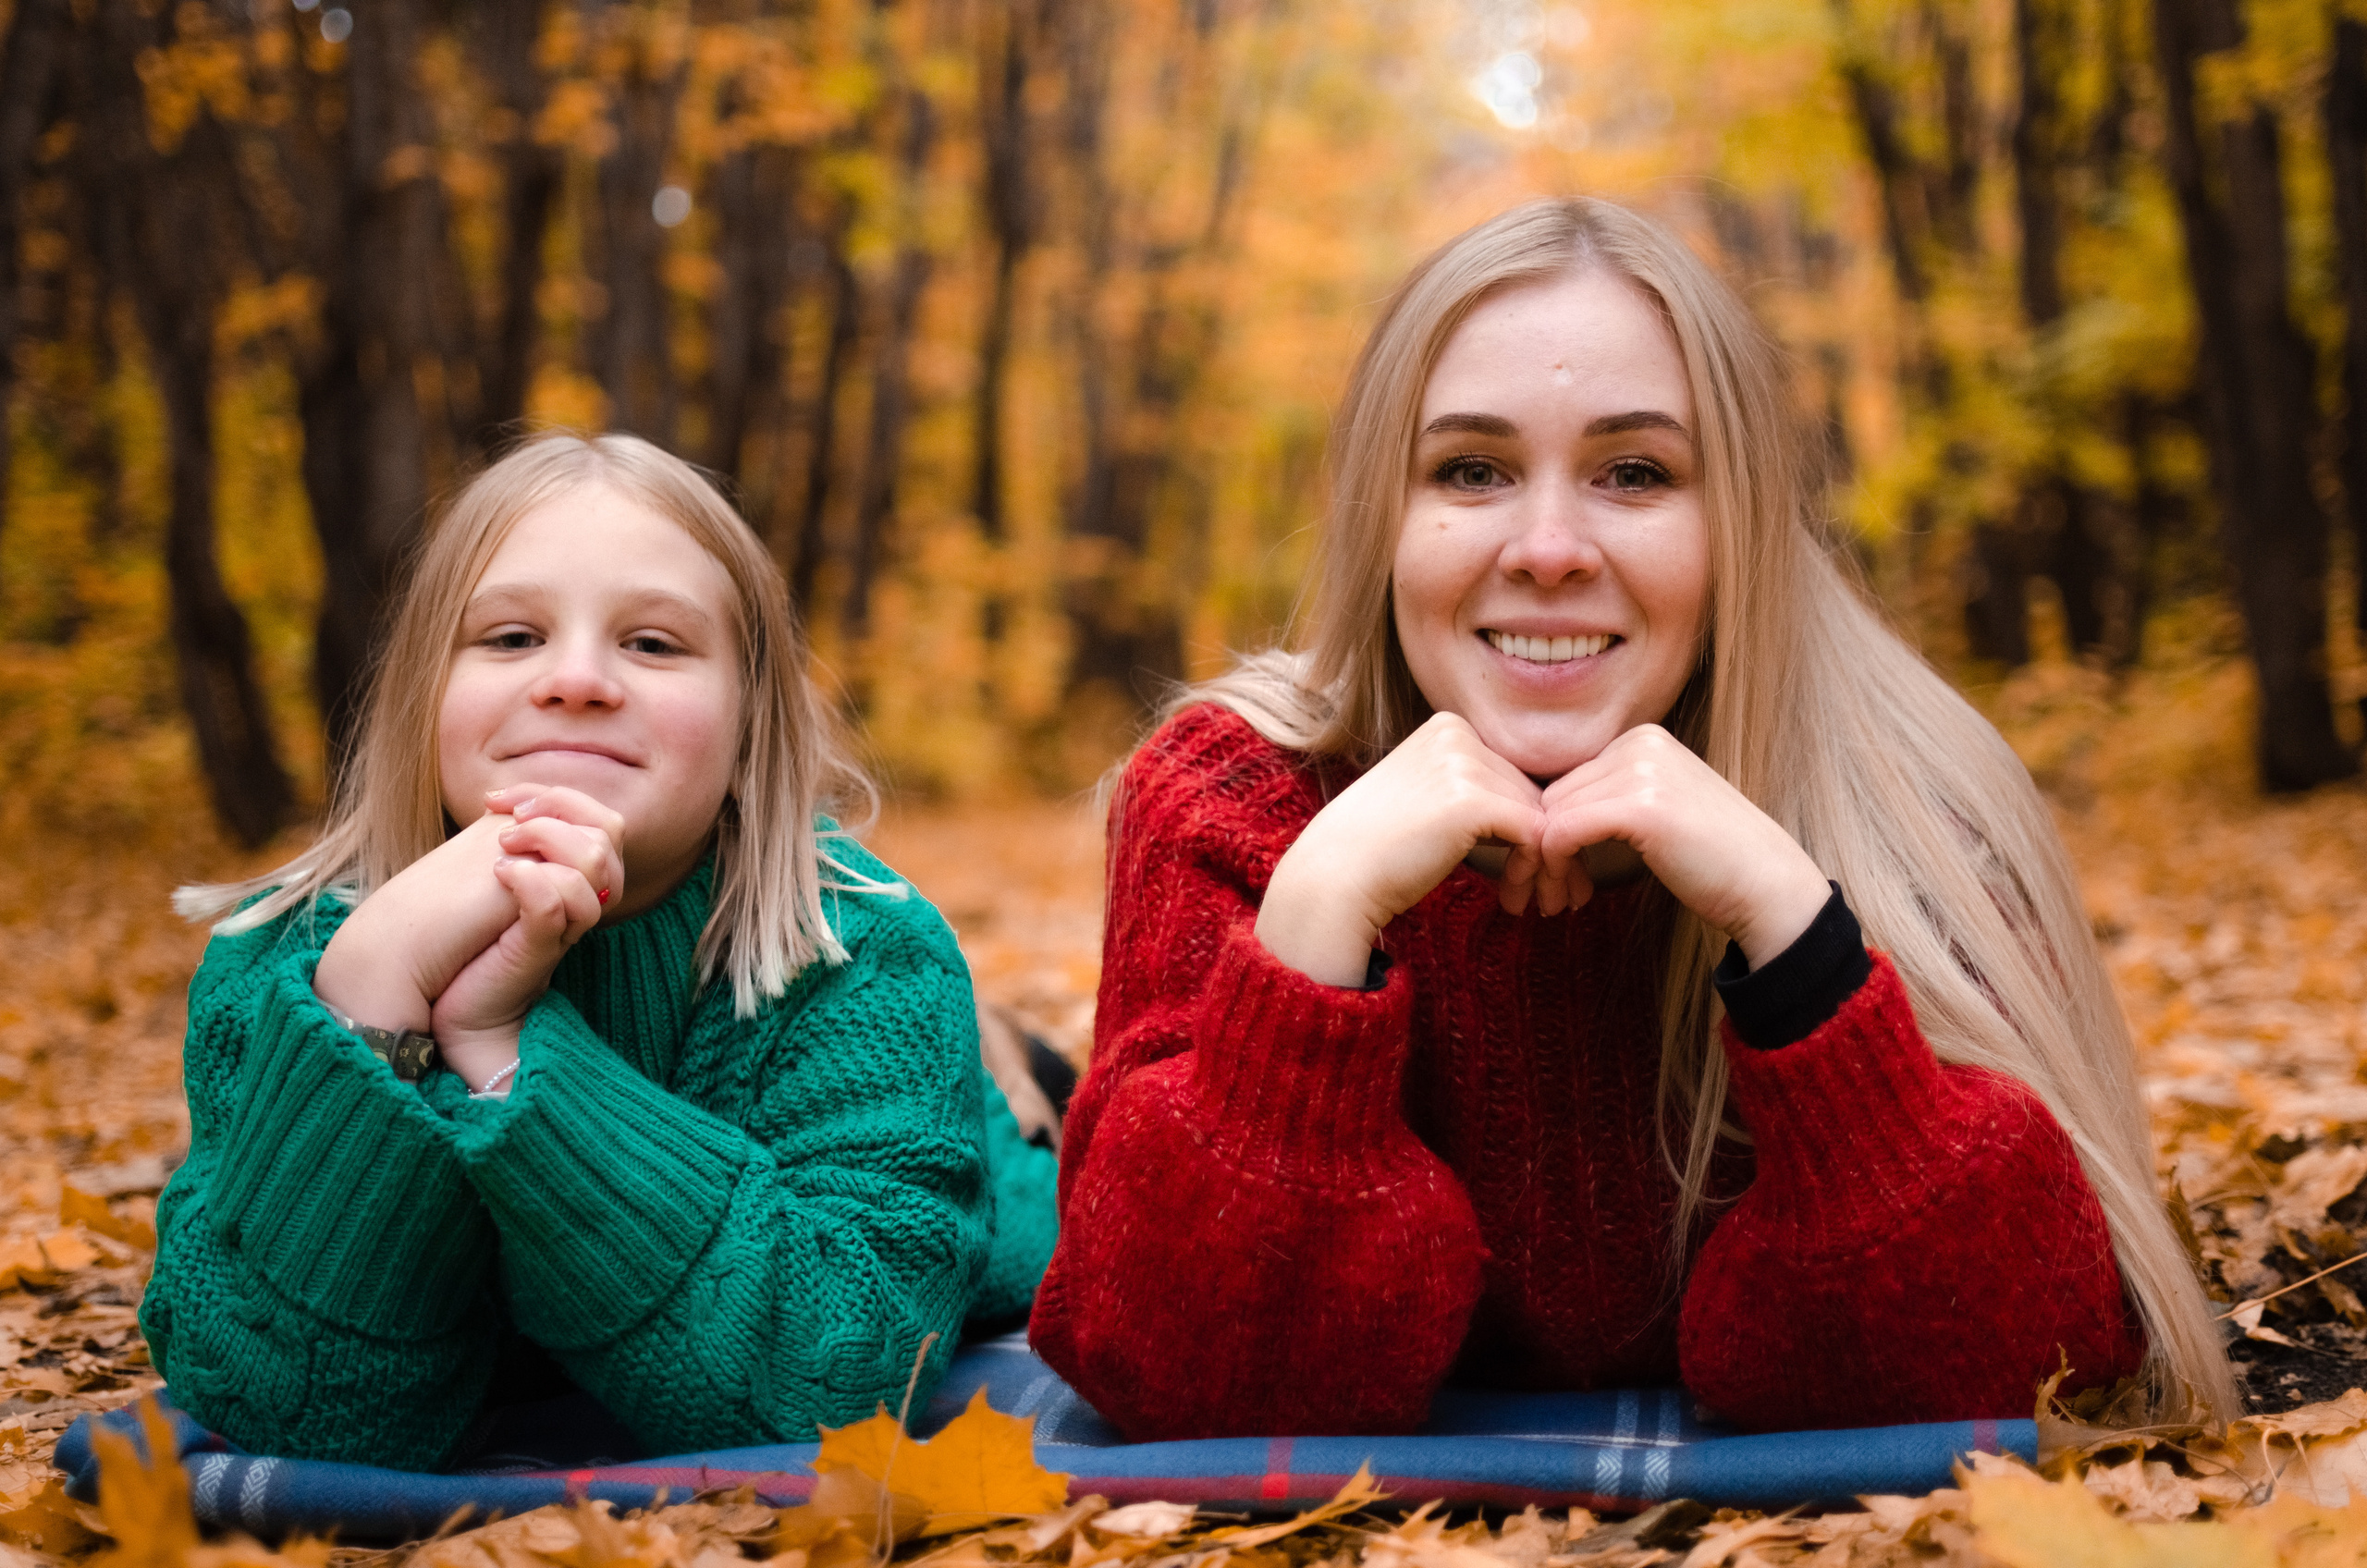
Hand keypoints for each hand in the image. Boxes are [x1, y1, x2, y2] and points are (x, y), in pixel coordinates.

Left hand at [430, 785, 624, 1083]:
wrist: (453, 1004)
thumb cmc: (473, 938)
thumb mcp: (500, 879)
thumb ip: (518, 843)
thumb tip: (509, 797)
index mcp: (580, 878)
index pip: (604, 820)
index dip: (560, 797)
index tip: (500, 800)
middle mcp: (582, 899)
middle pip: (609, 835)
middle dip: (556, 813)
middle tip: (506, 827)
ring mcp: (564, 926)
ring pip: (594, 866)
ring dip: (544, 840)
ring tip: (500, 851)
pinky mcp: (538, 950)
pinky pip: (556, 905)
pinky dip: (529, 880)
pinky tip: (498, 874)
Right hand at [1256, 712, 1547, 985]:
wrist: (1335, 877)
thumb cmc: (1379, 849)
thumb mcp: (1427, 795)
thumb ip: (1475, 787)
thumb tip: (1539, 809)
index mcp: (1447, 726)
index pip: (1512, 773)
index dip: (1518, 823)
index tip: (1515, 866)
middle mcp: (1456, 733)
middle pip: (1529, 791)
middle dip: (1533, 844)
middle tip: (1527, 890)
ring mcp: (1462, 763)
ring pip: (1537, 814)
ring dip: (1534, 862)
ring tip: (1516, 898)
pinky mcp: (1471, 801)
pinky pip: (1534, 834)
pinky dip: (1529, 869)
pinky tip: (1510, 897)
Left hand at [1531, 724, 1829, 968]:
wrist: (1767, 885)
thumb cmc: (1714, 858)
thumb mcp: (1659, 808)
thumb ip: (1613, 797)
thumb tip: (1546, 816)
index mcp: (1644, 738)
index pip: (1568, 781)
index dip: (1558, 832)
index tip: (1567, 875)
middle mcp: (1640, 743)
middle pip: (1555, 796)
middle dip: (1548, 848)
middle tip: (1560, 894)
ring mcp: (1641, 771)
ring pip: (1552, 816)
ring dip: (1551, 864)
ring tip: (1566, 900)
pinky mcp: (1639, 807)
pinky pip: (1562, 832)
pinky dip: (1558, 866)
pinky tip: (1576, 896)